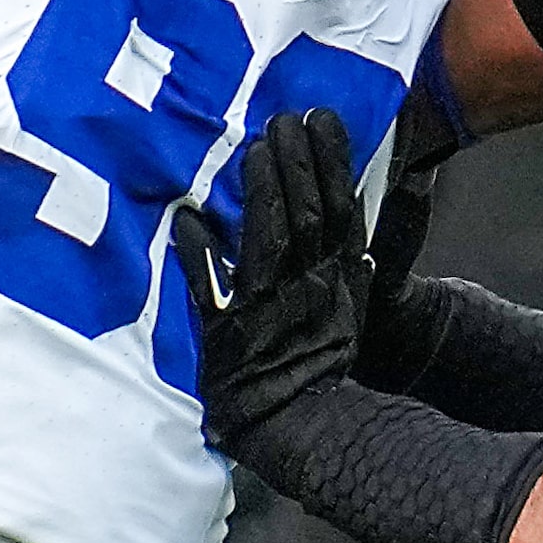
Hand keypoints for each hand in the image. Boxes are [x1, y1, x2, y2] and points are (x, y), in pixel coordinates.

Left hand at [171, 108, 370, 447]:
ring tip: (257, 146)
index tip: (324, 119)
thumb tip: (354, 212)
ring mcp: (270, 309)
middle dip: (299, 163)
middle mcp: (309, 287)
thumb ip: (346, 259)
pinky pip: (214, 288)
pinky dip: (200, 252)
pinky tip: (188, 218)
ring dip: (264, 191)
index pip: (340, 209)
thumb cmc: (318, 360)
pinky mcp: (229, 335)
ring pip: (272, 240)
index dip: (333, 162)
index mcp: (338, 278)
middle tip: (287, 116)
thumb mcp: (347, 307)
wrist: (301, 426)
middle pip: (308, 215)